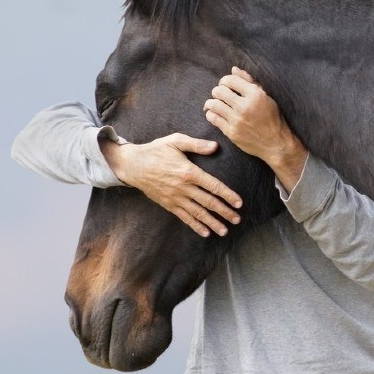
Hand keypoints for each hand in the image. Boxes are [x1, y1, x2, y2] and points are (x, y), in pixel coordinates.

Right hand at [100, 133, 241, 236]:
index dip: (227, 195)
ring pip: (198, 213)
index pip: (213, 185)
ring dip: (212, 222)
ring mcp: (175, 198)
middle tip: (237, 220)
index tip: (239, 203)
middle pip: (208, 202)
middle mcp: (183, 187)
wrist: (133, 165)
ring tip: (224, 231)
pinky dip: (195, 225)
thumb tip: (215, 147)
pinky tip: (205, 232)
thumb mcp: (175, 141)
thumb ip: (196, 144)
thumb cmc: (156, 150)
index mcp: (188, 171)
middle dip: (224, 212)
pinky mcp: (168, 204)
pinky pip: (184, 217)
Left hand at [204, 67, 307, 191]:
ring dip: (211, 103)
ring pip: (213, 105)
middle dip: (217, 91)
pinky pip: (213, 119)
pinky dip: (211, 114)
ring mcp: (237, 120)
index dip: (224, 80)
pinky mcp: (231, 132)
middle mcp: (245, 106)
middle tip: (219, 95)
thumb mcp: (265, 96)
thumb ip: (249, 81)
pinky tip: (214, 114)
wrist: (275, 143)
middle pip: (219, 91)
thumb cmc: (272, 118)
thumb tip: (233, 69)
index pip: (231, 80)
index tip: (225, 84)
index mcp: (255, 95)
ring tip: (214, 104)